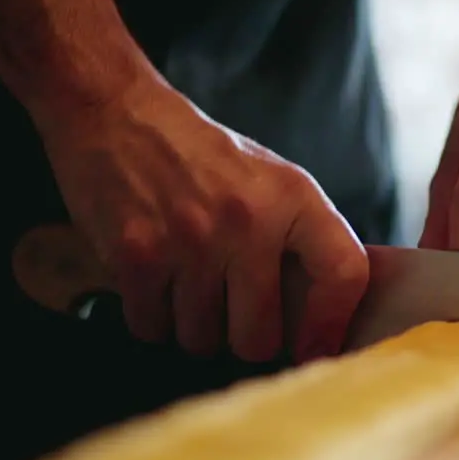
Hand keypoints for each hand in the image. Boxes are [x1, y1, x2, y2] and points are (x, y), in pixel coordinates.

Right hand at [37, 79, 367, 361]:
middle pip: (260, 337)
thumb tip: (326, 322)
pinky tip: (154, 280)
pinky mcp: (138, 255)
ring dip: (193, 326)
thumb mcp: (270, 180)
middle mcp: (248, 219)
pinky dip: (152, 318)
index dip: (332, 324)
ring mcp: (191, 240)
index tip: (316, 347)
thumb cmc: (199, 158)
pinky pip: (153, 328)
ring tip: (187, 282)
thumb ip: (301, 241)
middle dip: (242, 337)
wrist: (115, 113)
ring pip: (202, 340)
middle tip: (230, 310)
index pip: (343, 273)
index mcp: (292, 196)